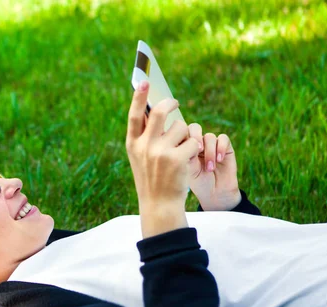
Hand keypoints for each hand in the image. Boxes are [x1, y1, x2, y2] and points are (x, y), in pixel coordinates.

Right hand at [126, 81, 199, 237]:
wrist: (159, 205)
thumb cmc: (153, 179)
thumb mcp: (141, 158)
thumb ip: (145, 136)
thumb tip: (157, 108)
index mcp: (132, 144)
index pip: (134, 115)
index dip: (138, 96)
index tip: (144, 81)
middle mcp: (144, 146)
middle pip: (159, 112)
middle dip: (170, 104)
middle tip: (176, 103)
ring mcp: (160, 152)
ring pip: (181, 127)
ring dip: (186, 136)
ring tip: (181, 152)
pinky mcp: (178, 159)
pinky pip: (193, 142)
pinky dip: (195, 150)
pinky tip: (189, 162)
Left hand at [187, 124, 240, 210]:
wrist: (215, 193)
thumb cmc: (198, 183)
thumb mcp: (188, 170)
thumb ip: (185, 155)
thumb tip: (185, 142)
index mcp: (185, 147)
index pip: (181, 132)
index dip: (182, 138)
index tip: (183, 151)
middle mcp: (198, 144)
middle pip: (195, 128)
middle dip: (195, 138)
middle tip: (197, 151)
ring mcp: (211, 145)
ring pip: (209, 136)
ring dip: (209, 151)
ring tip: (209, 168)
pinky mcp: (225, 147)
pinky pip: (223, 138)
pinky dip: (220, 148)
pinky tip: (219, 160)